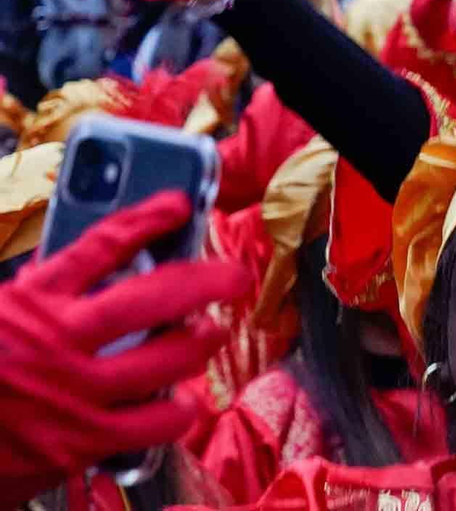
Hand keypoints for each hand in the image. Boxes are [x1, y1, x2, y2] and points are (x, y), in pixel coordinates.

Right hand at [0, 192, 248, 503]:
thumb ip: (39, 292)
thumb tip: (86, 263)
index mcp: (31, 302)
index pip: (102, 243)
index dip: (149, 219)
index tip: (179, 204)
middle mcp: (59, 340)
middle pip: (159, 295)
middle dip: (209, 280)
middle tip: (234, 277)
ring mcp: (75, 391)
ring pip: (170, 358)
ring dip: (200, 344)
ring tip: (209, 335)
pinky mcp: (83, 442)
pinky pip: (157, 422)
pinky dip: (178, 412)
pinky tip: (181, 405)